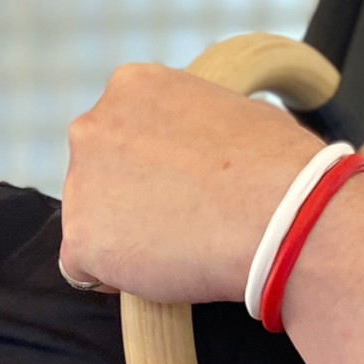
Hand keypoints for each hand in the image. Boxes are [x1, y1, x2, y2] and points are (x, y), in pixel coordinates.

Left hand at [60, 64, 319, 302]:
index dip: (151, 167)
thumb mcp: (233, 112)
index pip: (120, 132)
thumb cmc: (278, 167)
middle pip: (97, 174)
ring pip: (91, 221)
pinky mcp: (80, 239)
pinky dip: (115, 277)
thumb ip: (193, 125)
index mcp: (131, 86)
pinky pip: (83, 267)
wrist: (283, 217)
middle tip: (181, 219)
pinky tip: (162, 268)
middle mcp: (93, 126)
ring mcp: (80, 183)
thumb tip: (202, 145)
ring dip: (124, 238)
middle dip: (129, 198)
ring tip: (181, 243)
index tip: (182, 186)